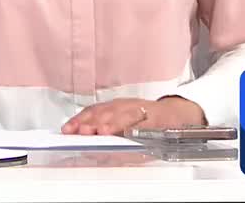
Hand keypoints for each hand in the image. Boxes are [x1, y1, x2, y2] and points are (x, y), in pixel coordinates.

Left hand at [61, 95, 205, 135]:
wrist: (176, 114)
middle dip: (93, 120)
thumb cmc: (146, 120)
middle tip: (82, 130)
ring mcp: (142, 111)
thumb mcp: (123, 122)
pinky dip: (138, 127)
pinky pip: (147, 122)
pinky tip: (130, 133)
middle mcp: (126, 106)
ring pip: (125, 114)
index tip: (68, 129)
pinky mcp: (158, 118)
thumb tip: (83, 139)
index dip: (80, 119)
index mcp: (115, 107)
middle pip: (107, 111)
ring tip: (102, 132)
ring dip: (113, 123)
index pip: (93, 111)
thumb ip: (105, 130)